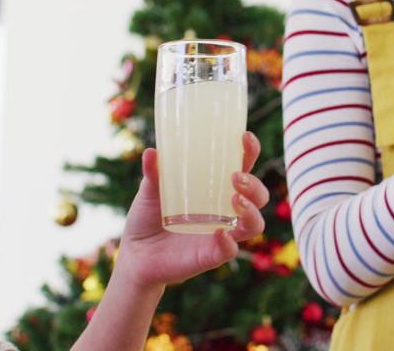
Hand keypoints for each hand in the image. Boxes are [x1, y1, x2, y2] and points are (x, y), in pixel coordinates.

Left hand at [112, 132, 267, 289]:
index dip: (249, 152)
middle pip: (258, 196)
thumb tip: (152, 152)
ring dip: (252, 210)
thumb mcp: (149, 192)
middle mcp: (225, 210)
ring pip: (255, 224)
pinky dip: (229, 242)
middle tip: (235, 177)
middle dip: (254, 185)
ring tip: (235, 200)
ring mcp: (222, 233)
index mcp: (215, 188)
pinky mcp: (212, 255)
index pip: (243, 167)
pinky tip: (219, 233)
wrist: (135, 254)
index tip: (244, 137)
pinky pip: (230, 250)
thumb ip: (153, 174)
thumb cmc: (148, 217)